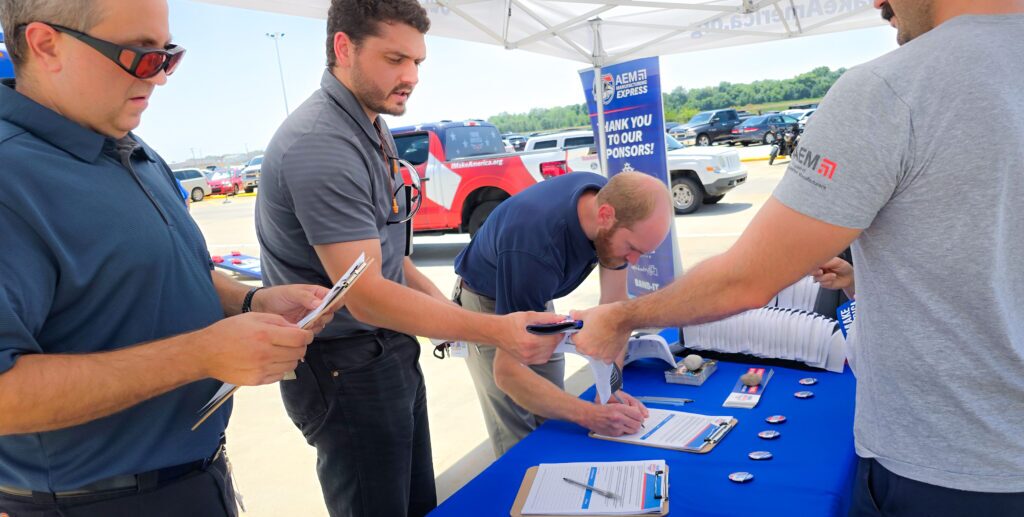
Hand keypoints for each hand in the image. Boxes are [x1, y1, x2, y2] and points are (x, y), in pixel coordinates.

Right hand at [197, 312, 313, 385]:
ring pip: (291, 365)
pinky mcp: (257, 380)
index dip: (307, 336)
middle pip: (298, 353)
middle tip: (293, 342)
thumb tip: (297, 329)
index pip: (299, 338)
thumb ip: (278, 321)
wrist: (206, 352)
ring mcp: (261, 369)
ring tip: (279, 351)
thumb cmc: (229, 331)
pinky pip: (280, 375)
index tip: (306, 334)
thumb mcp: (253, 317)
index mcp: (264, 334)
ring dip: (290, 357)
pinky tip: (270, 360)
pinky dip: (280, 368)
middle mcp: (265, 353)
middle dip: (300, 346)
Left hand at [252, 284, 334, 331]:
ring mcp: (312, 317)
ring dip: (316, 324)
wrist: (263, 308)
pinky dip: (309, 331)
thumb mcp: (291, 293)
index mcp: (317, 293)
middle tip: (314, 317)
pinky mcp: (306, 327)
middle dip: (323, 315)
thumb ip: (306, 297)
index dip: (335, 302)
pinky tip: (300, 328)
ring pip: (323, 323)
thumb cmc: (278, 295)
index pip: (335, 296)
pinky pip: (314, 331)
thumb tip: (320, 304)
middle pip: (330, 312)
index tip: (328, 307)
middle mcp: (317, 305)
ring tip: (304, 323)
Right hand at [497, 312, 565, 364]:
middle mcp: (529, 353)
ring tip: (549, 337)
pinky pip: (542, 359)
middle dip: (556, 339)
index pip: (552, 339)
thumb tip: (560, 318)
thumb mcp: (528, 316)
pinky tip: (542, 344)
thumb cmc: (510, 322)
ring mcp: (527, 359)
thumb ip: (546, 317)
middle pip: (551, 348)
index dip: (560, 333)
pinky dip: (545, 352)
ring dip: (551, 346)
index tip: (561, 327)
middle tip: (556, 331)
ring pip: (548, 355)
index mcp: (530, 341)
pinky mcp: (526, 361)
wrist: (496, 332)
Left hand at [570, 303, 630, 363]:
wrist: (623, 318)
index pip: (574, 339)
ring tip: (602, 337)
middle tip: (593, 332)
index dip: (578, 333)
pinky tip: (609, 344)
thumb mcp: (587, 313)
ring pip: (594, 354)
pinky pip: (605, 359)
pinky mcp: (610, 357)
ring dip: (596, 348)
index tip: (583, 330)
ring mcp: (600, 355)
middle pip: (583, 348)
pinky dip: (606, 354)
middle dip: (586, 341)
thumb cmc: (606, 316)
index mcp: (581, 341)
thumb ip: (577, 316)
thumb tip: (572, 314)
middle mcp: (589, 351)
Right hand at [580, 391, 646, 435]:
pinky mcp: (614, 433)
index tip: (640, 417)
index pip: (638, 414)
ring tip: (629, 424)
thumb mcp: (615, 404)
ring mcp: (616, 426)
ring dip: (633, 428)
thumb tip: (638, 413)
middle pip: (637, 424)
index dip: (641, 416)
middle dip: (638, 423)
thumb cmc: (601, 409)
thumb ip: (627, 408)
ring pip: (633, 430)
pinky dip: (624, 431)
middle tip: (636, 421)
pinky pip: (625, 433)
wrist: (590, 415)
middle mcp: (618, 417)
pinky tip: (621, 426)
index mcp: (619, 408)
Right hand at [812, 257, 854, 296]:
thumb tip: (818, 262)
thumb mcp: (837, 261)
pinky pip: (822, 284)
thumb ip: (826, 262)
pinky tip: (833, 280)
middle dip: (815, 272)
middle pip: (810, 271)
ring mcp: (821, 277)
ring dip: (825, 277)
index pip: (812, 262)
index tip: (817, 265)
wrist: (850, 277)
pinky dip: (828, 282)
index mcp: (822, 262)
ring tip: (834, 275)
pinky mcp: (824, 283)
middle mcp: (819, 269)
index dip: (812, 264)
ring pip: (817, 278)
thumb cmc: (844, 267)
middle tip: (821, 271)